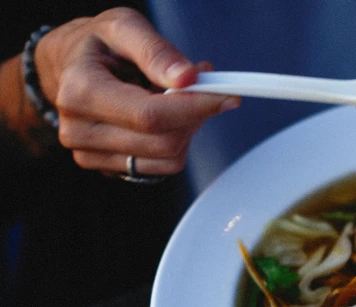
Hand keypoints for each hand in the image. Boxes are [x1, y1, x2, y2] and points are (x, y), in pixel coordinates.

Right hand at [33, 7, 239, 176]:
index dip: (196, 107)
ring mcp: (91, 154)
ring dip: (187, 129)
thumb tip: (189, 79)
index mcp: (80, 91)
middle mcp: (80, 130)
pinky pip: (162, 167)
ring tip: (175, 97)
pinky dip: (175, 142)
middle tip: (204, 88)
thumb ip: (156, 51)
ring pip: (168, 159)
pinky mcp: (109, 168)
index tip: (227, 95)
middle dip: (195, 115)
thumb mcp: (124, 27)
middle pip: (164, 142)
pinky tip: (164, 117)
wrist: (67, 67)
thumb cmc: (97, 45)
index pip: (151, 115)